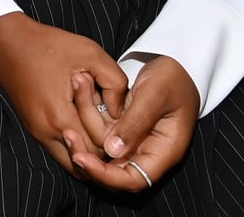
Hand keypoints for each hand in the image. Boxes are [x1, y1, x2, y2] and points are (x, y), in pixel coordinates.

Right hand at [0, 11, 131, 175]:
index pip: (97, 149)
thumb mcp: (90, 53)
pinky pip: (59, 150)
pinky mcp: (33, 128)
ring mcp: (36, 132)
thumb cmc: (47, 44)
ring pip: (70, 162)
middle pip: (84, 162)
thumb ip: (115, 82)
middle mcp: (45, 131)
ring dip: (86, 150)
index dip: (113, 138)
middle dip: (101, 148)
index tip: (118, 118)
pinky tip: (82, 121)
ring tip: (98, 126)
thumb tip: (120, 110)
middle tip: (110, 126)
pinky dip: (74, 144)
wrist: (6, 40)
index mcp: (60, 116)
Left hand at [63, 57, 199, 193]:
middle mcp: (146, 152)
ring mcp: (133, 141)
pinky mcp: (122, 128)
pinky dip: (88, 119)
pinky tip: (78, 97)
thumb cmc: (173, 78)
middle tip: (67, 136)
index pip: (133, 180)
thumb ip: (136, 122)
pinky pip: (101, 131)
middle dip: (87, 158)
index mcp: (163, 152)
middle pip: (113, 171)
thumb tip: (111, 150)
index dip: (106, 176)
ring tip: (70, 113)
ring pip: (102, 150)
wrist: (177, 63)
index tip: (81, 158)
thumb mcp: (156, 95)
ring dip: (83, 133)